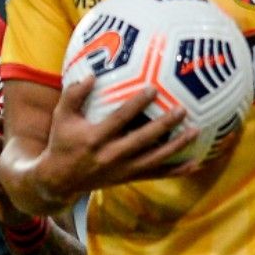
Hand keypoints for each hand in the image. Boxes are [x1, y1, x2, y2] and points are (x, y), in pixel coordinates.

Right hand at [37, 76, 199, 198]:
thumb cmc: (62, 142)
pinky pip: (156, 174)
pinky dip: (176, 170)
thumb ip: (74, 95)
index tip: (153, 89)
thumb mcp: (61, 117)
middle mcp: (111, 155)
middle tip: (182, 110)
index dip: (136, 105)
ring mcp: (122, 169)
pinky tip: (195, 163)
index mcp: (94, 138)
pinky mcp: (129, 177)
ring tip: (195, 131)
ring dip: (176, 146)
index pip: (119, 119)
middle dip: (163, 125)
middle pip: (142, 140)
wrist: (60, 180)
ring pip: (154, 159)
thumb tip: (93, 75)